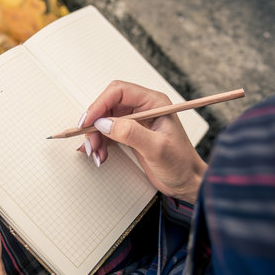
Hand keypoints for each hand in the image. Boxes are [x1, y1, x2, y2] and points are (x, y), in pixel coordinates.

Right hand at [80, 81, 206, 203]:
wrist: (187, 182)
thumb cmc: (181, 164)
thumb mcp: (157, 148)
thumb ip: (131, 134)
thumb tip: (105, 124)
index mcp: (153, 103)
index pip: (119, 92)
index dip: (99, 104)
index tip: (87, 122)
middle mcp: (143, 109)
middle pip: (108, 106)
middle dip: (95, 124)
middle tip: (91, 143)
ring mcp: (136, 122)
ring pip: (105, 120)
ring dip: (96, 136)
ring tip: (96, 153)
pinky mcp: (130, 135)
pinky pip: (108, 133)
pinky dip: (100, 143)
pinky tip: (100, 155)